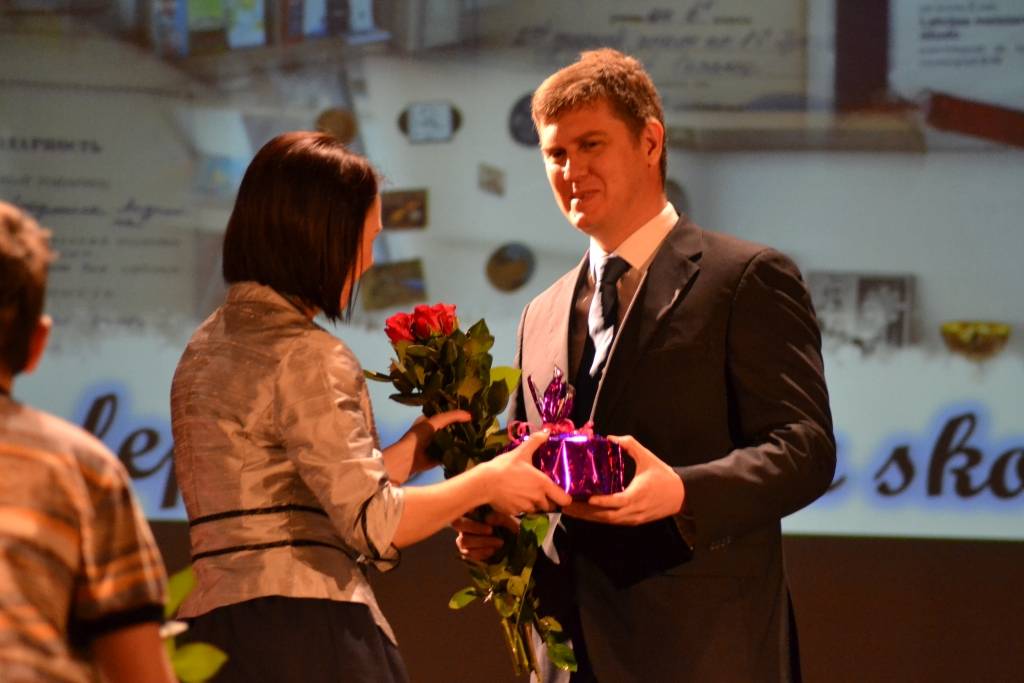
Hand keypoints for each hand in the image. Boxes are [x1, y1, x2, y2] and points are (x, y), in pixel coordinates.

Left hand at [384, 409, 470, 482]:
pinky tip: (468, 451)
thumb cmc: (418, 436)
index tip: (472, 416)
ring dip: (460, 442)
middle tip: (476, 428)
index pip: (446, 416)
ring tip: (475, 439)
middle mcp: (431, 433)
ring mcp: (435, 446)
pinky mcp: (437, 459)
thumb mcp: (435, 421)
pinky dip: (457, 454)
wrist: (407, 459)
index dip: (457, 415)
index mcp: (428, 422)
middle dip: (461, 429)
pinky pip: (450, 455)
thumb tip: (470, 415)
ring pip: (451, 442)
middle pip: (450, 429)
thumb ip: (451, 416)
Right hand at [452, 511, 518, 561]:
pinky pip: (468, 553)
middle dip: (475, 528)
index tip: (486, 519)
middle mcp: (466, 523)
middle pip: (458, 524)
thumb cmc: (512, 527)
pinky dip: (481, 553)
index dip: (469, 513)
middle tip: (491, 531)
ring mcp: (465, 538)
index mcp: (474, 510)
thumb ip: (500, 517)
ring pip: (462, 541)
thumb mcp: (511, 520)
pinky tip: (493, 550)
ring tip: (499, 543)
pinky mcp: (469, 552)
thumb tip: (487, 518)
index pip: (463, 509)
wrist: (517, 545)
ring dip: (481, 542)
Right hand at [479, 431, 571, 514]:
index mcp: (543, 485)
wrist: (485, 483)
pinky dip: (521, 507)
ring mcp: (526, 508)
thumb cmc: (505, 467)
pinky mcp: (514, 513)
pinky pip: (522, 512)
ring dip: (535, 504)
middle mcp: (537, 499)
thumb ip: (535, 442)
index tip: (558, 492)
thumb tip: (546, 432)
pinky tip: (513, 497)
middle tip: (540, 491)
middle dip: (548, 501)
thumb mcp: (521, 452)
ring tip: (526, 493)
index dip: (563, 497)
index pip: (564, 500)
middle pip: (550, 506)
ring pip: (536, 510)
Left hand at [563, 435, 683, 524]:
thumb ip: (630, 445)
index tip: (586, 498)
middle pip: (605, 516)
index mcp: (636, 496)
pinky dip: (598, 518)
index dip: (601, 502)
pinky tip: (585, 513)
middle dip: (585, 512)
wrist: (681, 496)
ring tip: (570, 510)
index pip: (616, 502)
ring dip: (588, 517)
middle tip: (566, 505)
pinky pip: (612, 521)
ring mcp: (632, 519)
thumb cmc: (663, 476)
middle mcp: (632, 511)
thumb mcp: (648, 457)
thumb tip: (611, 437)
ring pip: (607, 521)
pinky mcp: (632, 521)